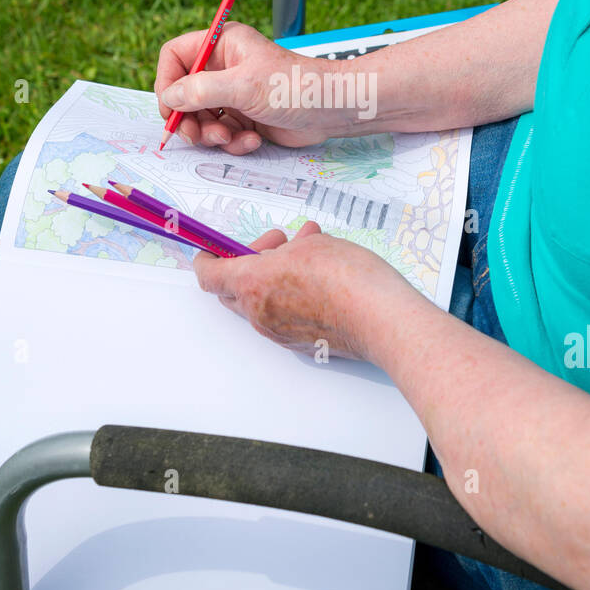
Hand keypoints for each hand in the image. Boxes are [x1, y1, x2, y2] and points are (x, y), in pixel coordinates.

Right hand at [155, 22, 341, 152]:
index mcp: (221, 46)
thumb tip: (169, 98)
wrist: (332, 110)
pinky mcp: (244, 117)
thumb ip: (201, 91)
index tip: (171, 108)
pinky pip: (222, 133)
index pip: (175, 56)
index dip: (167, 82)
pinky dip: (232, 141)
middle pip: (183, 94)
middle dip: (190, 119)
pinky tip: (252, 140)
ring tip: (230, 137)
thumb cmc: (295, 86)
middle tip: (197, 136)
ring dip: (211, 134)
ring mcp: (233, 94)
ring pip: (200, 119)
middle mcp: (223, 68)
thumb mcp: (244, 86)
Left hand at [191, 220, 416, 361]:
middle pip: (232, 290)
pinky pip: (281, 318)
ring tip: (307, 257)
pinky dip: (289, 299)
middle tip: (276, 244)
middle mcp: (259, 313)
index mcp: (253, 283)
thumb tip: (289, 248)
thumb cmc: (348, 278)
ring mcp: (278, 333)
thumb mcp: (312, 244)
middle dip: (247, 263)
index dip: (208, 259)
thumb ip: (289, 247)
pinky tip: (319, 283)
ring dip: (272, 280)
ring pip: (259, 304)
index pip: (210, 275)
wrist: (381, 319)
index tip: (212, 249)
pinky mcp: (299, 345)